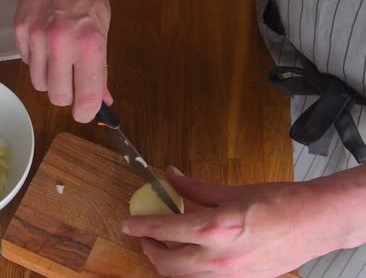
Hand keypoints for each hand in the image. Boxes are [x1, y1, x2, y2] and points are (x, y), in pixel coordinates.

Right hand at [14, 0, 112, 122]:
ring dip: (50, 78)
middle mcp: (61, 44)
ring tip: (58, 57)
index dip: (86, 112)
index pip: (85, 98)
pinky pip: (27, 62)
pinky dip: (36, 60)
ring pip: (39, 83)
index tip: (86, 111)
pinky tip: (45, 41)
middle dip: (66, 95)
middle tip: (72, 81)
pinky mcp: (19, 31)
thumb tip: (102, 100)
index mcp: (89, 45)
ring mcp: (36, 37)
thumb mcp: (103, 30)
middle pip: (57, 97)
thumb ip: (100, 68)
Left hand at [122, 167, 341, 277]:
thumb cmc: (278, 202)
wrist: (314, 222)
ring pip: (183, 277)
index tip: (127, 224)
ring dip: (168, 263)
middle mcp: (218, 257)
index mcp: (213, 228)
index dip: (140, 227)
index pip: (164, 229)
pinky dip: (190, 269)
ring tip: (167, 245)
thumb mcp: (230, 191)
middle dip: (149, 251)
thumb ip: (194, 187)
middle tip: (146, 237)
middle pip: (166, 264)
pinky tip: (193, 254)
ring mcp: (229, 275)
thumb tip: (170, 175)